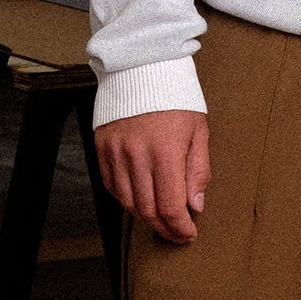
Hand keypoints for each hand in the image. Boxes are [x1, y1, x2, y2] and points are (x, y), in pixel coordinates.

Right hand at [95, 110, 210, 243]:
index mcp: (166, 151)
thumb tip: (195, 205)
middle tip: (176, 233)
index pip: (171, 206)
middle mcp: (137, 155)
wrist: (142, 66)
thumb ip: (197, 170)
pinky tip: (140, 199)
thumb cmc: (175, 97)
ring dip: (145, 216)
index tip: (188, 234)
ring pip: (127, 201)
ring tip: (160, 218)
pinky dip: (126, 199)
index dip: (180, 227)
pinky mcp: (102, 147)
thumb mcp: (198, 131)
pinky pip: (111, 185)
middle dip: (164, 228)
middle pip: (147, 209)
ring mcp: (116, 152)